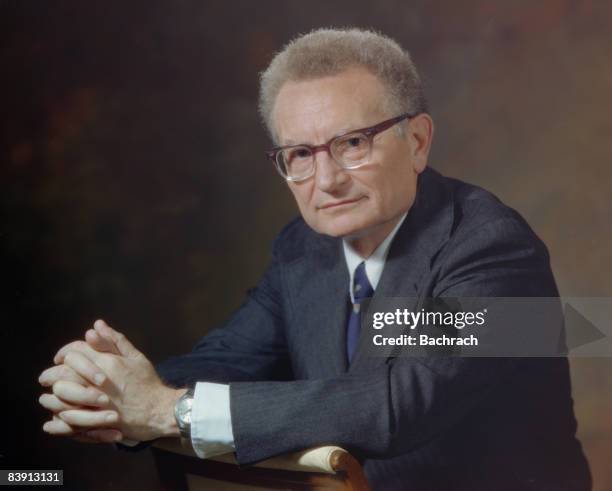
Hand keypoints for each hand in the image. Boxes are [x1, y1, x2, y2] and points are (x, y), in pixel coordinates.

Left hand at [53, 320, 184, 441]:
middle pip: (63, 372)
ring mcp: (96, 402)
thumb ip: (114, 341)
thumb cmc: (148, 382)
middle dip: (51, 373)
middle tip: (47, 378)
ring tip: (48, 397)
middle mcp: (99, 381)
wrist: (159, 410)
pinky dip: (58, 415)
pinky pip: (68, 418)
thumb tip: (96, 325)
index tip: (61, 358)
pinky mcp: (96, 421)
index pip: (76, 350)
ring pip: (62, 395)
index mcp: (108, 362)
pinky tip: (56, 414)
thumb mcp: (135, 357)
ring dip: (51, 395)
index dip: (65, 352)